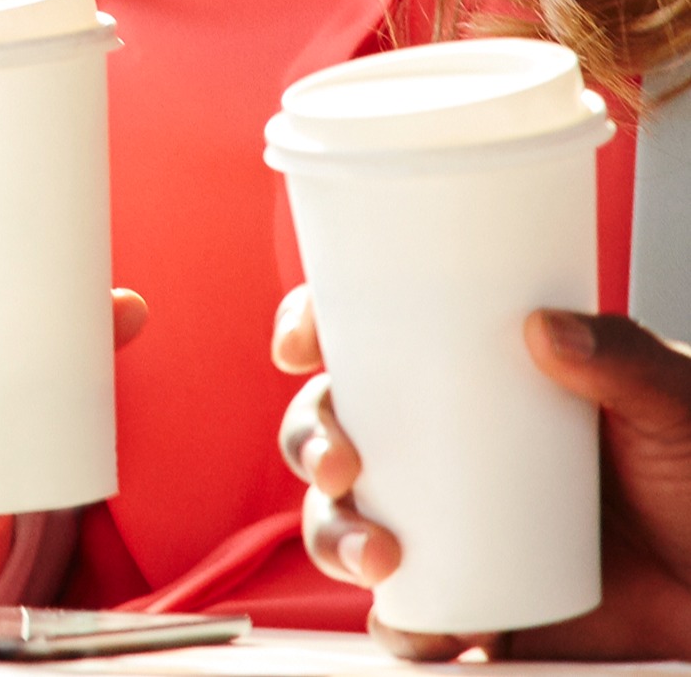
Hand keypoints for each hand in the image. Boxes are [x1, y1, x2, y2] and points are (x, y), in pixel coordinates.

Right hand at [281, 292, 690, 660]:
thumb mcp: (674, 405)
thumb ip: (626, 359)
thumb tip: (546, 328)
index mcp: (479, 391)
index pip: (376, 346)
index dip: (319, 333)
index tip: (300, 345)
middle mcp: (449, 457)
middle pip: (336, 434)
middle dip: (310, 444)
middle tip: (339, 465)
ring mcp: (454, 532)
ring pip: (347, 525)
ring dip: (332, 538)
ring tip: (377, 558)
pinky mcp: (477, 606)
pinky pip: (407, 618)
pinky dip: (395, 626)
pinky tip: (412, 624)